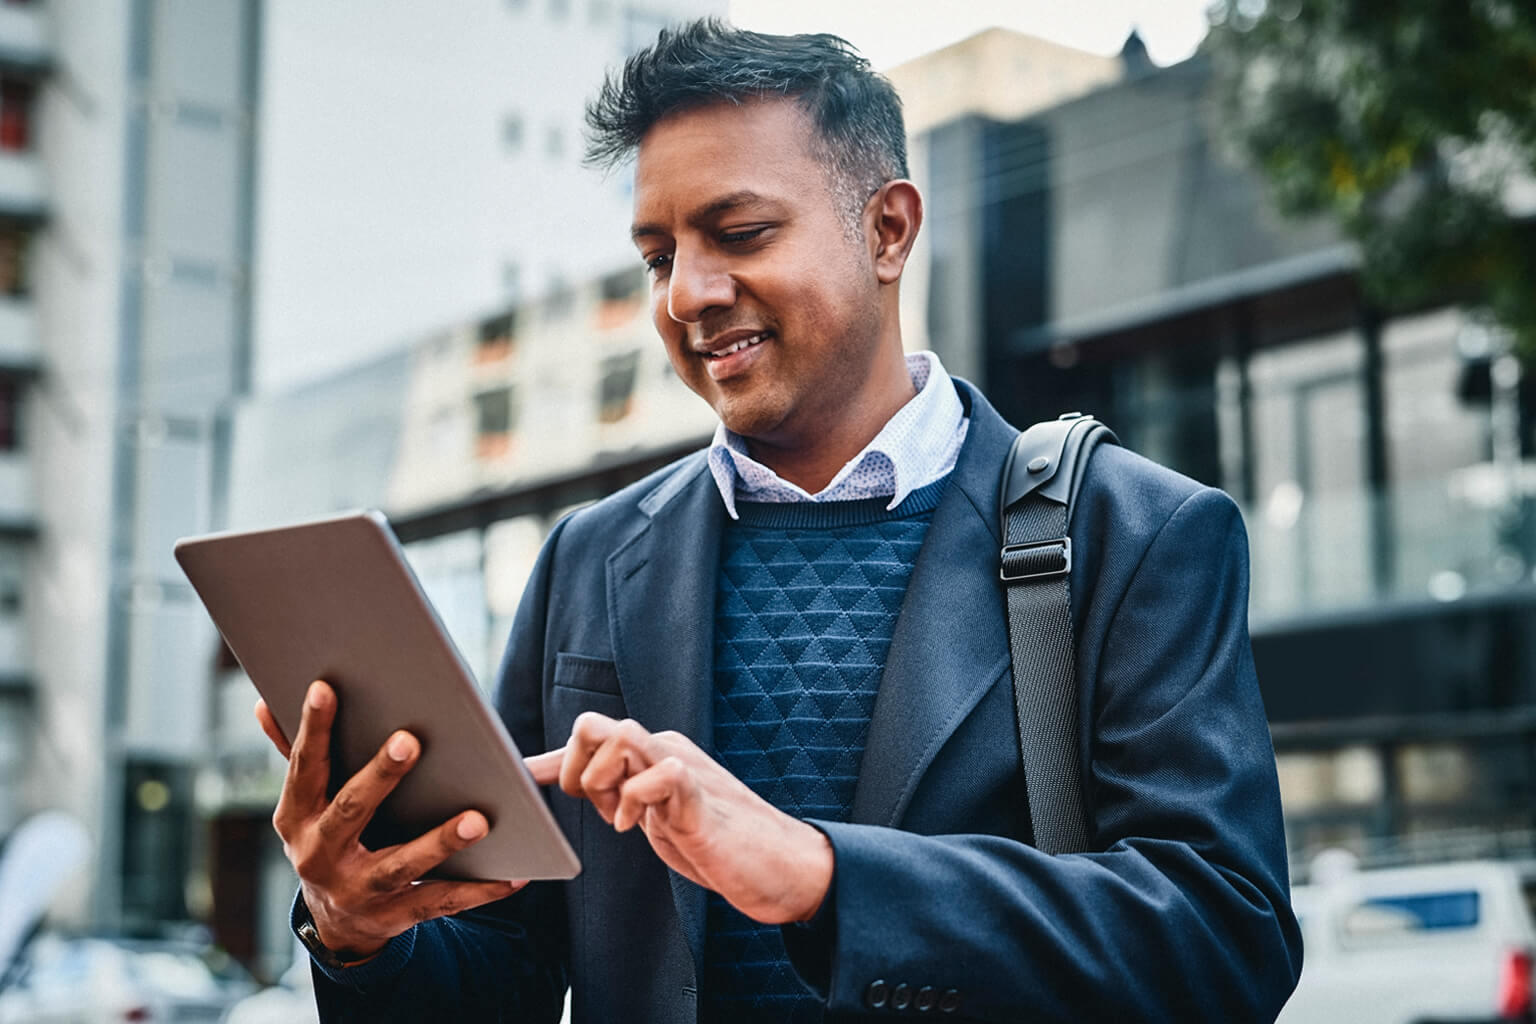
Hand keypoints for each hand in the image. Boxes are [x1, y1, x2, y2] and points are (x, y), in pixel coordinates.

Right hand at [256, 680, 527, 958]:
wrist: (338, 924)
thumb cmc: (330, 837)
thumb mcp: (306, 803)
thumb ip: (294, 753)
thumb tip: (264, 702)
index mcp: (296, 818)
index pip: (304, 767)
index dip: (313, 728)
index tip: (325, 687)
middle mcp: (319, 856)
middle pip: (351, 812)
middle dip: (380, 777)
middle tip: (411, 741)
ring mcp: (356, 890)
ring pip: (400, 864)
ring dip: (439, 842)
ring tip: (477, 819)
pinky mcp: (394, 917)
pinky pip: (440, 901)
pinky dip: (479, 890)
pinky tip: (513, 874)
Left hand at [525, 712, 831, 924]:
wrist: (771, 862)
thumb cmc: (707, 838)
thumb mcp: (646, 813)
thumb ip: (610, 791)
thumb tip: (556, 779)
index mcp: (647, 751)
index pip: (587, 735)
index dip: (552, 763)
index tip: (522, 783)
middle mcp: (661, 748)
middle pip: (593, 724)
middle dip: (575, 769)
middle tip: (595, 808)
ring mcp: (682, 766)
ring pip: (622, 734)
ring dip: (602, 780)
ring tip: (617, 816)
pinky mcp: (698, 794)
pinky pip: (660, 772)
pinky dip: (635, 801)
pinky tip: (635, 829)